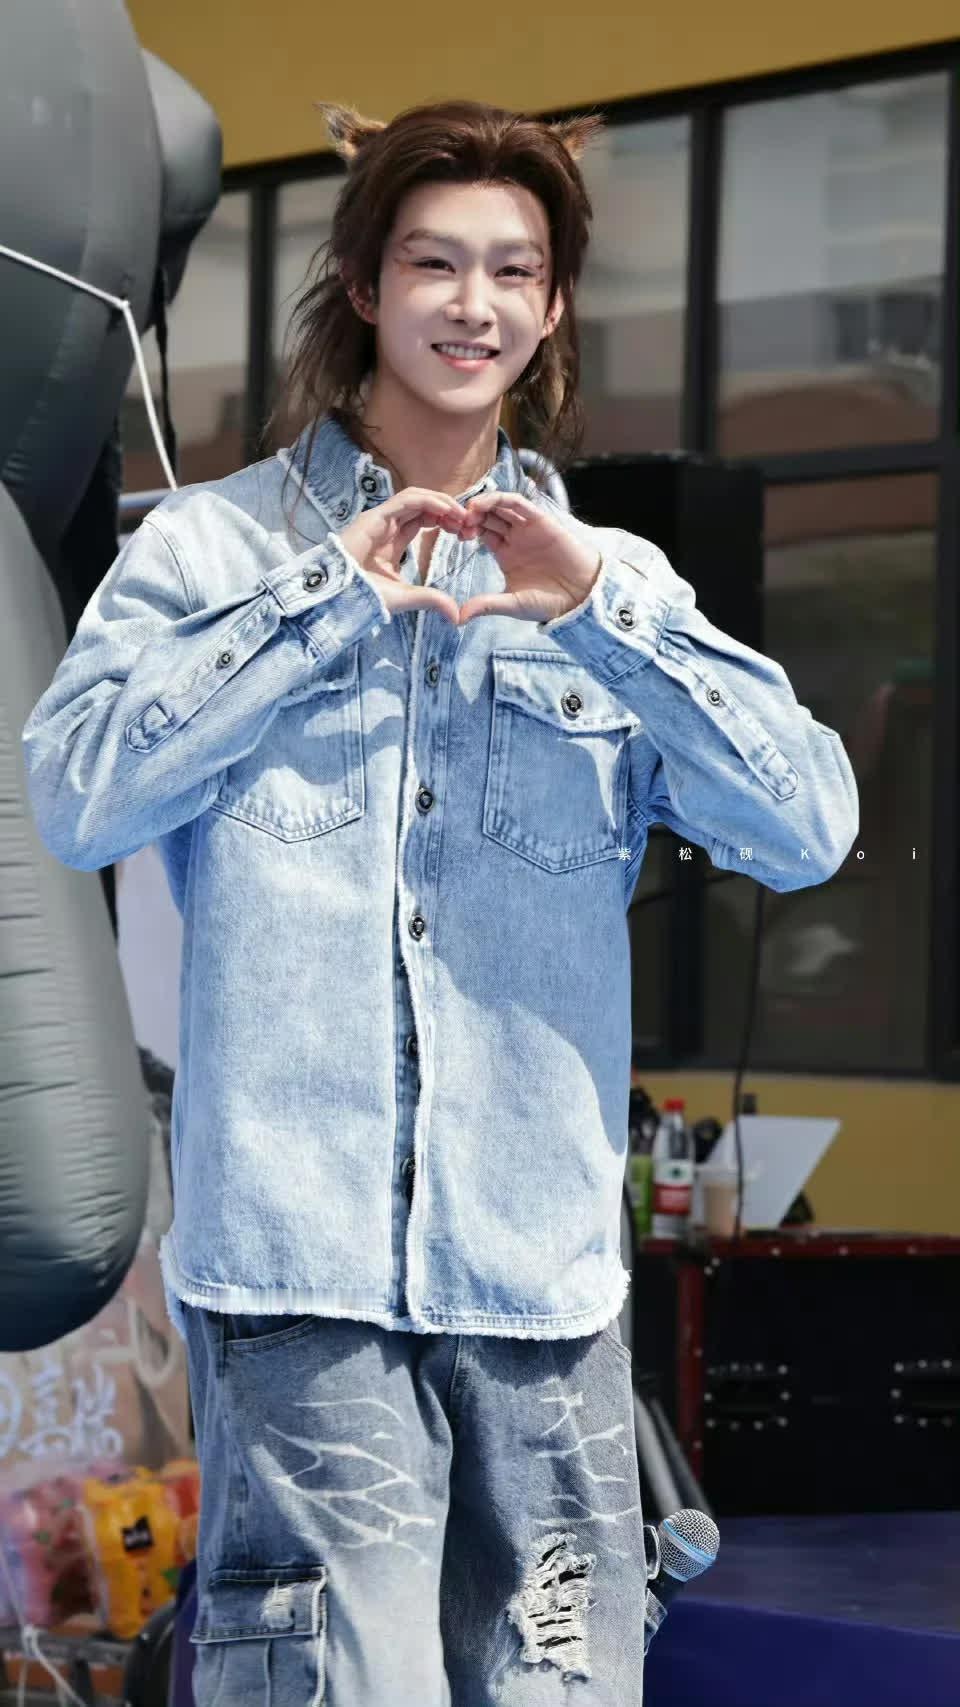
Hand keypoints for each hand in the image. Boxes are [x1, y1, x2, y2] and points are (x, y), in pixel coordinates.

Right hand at [337, 486, 475, 623]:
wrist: (340, 598)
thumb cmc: (365, 597)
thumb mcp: (408, 597)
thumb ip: (432, 600)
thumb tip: (456, 615)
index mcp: (393, 540)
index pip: (423, 520)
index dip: (445, 521)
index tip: (465, 532)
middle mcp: (386, 525)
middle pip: (422, 506)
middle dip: (448, 510)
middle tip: (468, 521)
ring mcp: (379, 518)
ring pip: (416, 497)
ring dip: (441, 502)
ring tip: (461, 514)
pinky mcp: (374, 516)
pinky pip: (406, 500)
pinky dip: (428, 501)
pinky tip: (446, 510)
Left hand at [454, 491, 601, 625]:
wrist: (580, 598)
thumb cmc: (549, 603)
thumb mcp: (512, 604)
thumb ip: (486, 605)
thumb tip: (458, 618)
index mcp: (504, 553)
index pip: (480, 532)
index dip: (466, 529)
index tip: (453, 533)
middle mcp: (514, 537)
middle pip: (487, 516)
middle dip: (471, 515)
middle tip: (456, 520)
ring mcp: (527, 528)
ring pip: (501, 506)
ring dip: (483, 504)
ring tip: (469, 510)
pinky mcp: (541, 520)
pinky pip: (519, 503)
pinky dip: (502, 499)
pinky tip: (485, 504)